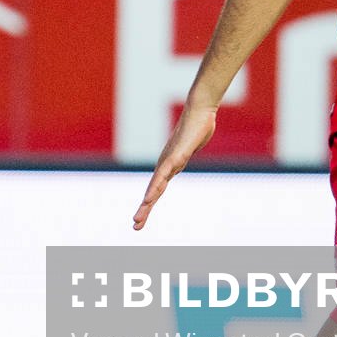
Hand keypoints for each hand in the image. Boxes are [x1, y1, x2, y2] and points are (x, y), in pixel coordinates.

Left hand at [133, 102, 217, 230]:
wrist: (200, 111)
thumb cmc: (196, 127)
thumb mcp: (190, 147)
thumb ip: (185, 154)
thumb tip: (183, 156)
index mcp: (169, 167)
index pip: (157, 189)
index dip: (149, 204)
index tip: (141, 218)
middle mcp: (166, 165)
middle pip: (153, 192)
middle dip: (144, 210)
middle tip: (136, 226)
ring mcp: (170, 161)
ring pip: (156, 187)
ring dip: (146, 204)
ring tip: (138, 218)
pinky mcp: (176, 156)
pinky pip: (164, 175)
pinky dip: (155, 188)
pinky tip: (149, 198)